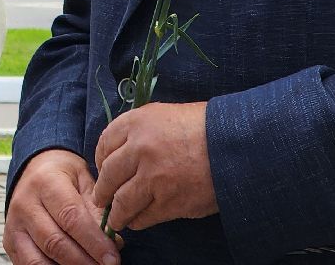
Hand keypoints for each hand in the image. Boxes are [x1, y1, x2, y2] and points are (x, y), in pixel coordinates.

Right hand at [4, 148, 121, 264]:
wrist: (35, 169)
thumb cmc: (64, 176)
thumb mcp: (85, 181)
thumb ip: (97, 210)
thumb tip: (112, 242)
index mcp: (45, 182)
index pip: (71, 217)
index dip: (94, 242)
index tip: (113, 258)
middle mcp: (24, 203)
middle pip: (55, 243)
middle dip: (85, 261)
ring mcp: (14, 225)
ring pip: (39, 260)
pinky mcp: (10, 242)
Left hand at [93, 101, 216, 231]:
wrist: (234, 145)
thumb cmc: (202, 126)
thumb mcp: (163, 114)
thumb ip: (139, 129)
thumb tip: (121, 150)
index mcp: (136, 123)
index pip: (104, 144)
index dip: (100, 160)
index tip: (102, 170)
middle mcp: (139, 149)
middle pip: (108, 175)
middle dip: (102, 191)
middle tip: (101, 198)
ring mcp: (153, 178)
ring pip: (122, 202)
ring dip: (116, 213)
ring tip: (115, 218)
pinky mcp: (170, 202)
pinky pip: (144, 217)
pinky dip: (137, 221)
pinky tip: (137, 221)